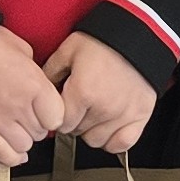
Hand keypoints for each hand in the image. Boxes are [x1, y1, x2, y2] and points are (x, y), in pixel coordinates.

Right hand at [0, 26, 63, 166]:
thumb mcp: (22, 49)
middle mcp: (18, 106)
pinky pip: (2, 154)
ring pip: (24, 146)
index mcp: (33, 85)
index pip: (57, 118)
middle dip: (38, 126)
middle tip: (30, 116)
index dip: (54, 115)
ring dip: (24, 140)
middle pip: (41, 133)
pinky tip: (14, 152)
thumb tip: (42, 83)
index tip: (49, 111)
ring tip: (18, 128)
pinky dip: (10, 157)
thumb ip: (37, 72)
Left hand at [44, 33, 157, 154]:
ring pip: (95, 140)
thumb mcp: (69, 50)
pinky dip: (113, 140)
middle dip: (73, 121)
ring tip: (93, 113)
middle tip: (78, 105)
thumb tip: (39, 93)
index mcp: (83, 92)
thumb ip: (50, 73)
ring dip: (90, 130)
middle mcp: (103, 107)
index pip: (61, 123)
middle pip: (76, 132)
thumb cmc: (104, 42)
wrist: (138, 36)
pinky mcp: (140, 116)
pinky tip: (108, 126)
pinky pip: (121, 144)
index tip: (62, 107)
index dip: (58, 116)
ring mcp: (123, 114)